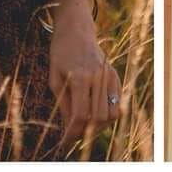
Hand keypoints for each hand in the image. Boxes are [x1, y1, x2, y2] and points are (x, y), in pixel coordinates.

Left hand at [48, 9, 120, 141]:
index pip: (81, 115)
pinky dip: (108, 114)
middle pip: (97, 118)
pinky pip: (117, 103)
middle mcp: (97, 77)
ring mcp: (109, 76)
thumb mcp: (55, 79)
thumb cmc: (61, 54)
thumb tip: (69, 129)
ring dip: (99, 126)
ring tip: (85, 126)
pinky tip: (95, 114)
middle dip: (85, 132)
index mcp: (79, 77)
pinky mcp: (115, 75)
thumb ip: (63, 105)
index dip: (73, 132)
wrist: (76, 30)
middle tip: (74, 135)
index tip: (65, 141)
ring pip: (111, 114)